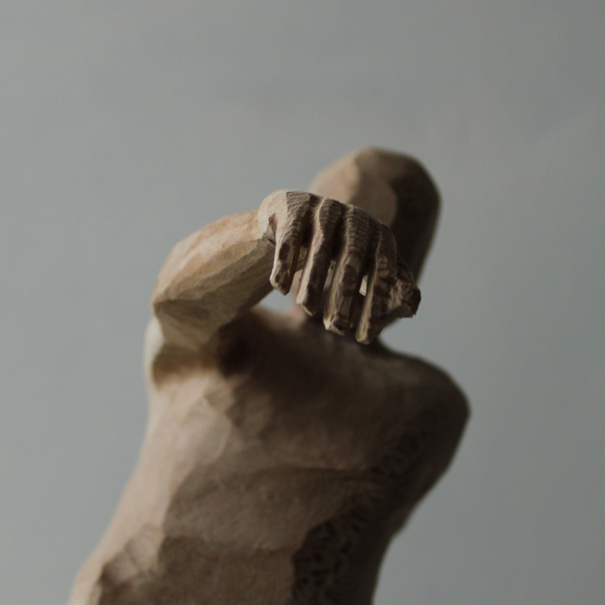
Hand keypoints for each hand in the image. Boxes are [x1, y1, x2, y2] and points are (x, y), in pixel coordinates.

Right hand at [258, 190, 419, 343]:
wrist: (295, 223)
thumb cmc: (337, 257)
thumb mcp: (366, 272)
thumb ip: (390, 290)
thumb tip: (411, 307)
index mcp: (380, 235)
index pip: (384, 270)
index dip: (376, 304)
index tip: (365, 336)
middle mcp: (355, 217)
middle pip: (353, 258)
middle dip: (344, 296)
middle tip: (335, 328)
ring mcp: (324, 207)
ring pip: (321, 246)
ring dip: (314, 281)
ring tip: (308, 309)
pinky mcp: (293, 204)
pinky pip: (290, 236)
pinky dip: (285, 263)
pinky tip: (280, 288)